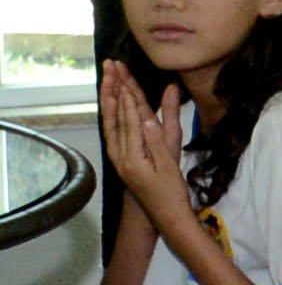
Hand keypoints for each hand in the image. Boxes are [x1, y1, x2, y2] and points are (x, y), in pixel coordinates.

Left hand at [97, 63, 189, 220]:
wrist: (162, 216)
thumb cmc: (170, 192)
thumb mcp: (168, 166)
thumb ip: (157, 141)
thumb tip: (149, 118)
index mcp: (133, 156)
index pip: (129, 121)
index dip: (128, 98)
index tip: (126, 77)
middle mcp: (121, 155)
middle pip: (115, 117)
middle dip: (114, 91)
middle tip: (110, 69)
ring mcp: (119, 157)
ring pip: (111, 123)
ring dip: (109, 99)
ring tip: (107, 79)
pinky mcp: (121, 159)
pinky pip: (112, 132)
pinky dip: (111, 115)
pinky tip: (111, 105)